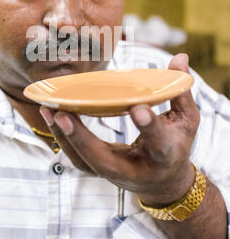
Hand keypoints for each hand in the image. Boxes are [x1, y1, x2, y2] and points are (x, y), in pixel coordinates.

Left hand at [40, 53, 199, 205]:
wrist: (164, 181)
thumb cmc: (175, 145)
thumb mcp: (187, 120)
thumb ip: (180, 90)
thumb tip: (180, 57)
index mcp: (164, 156)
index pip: (158, 143)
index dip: (149, 127)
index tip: (138, 108)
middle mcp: (136, 170)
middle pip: (104, 161)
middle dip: (83, 140)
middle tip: (63, 114)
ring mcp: (113, 173)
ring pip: (84, 162)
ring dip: (64, 137)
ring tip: (50, 110)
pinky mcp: (98, 170)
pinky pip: (76, 158)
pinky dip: (62, 138)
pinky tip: (51, 114)